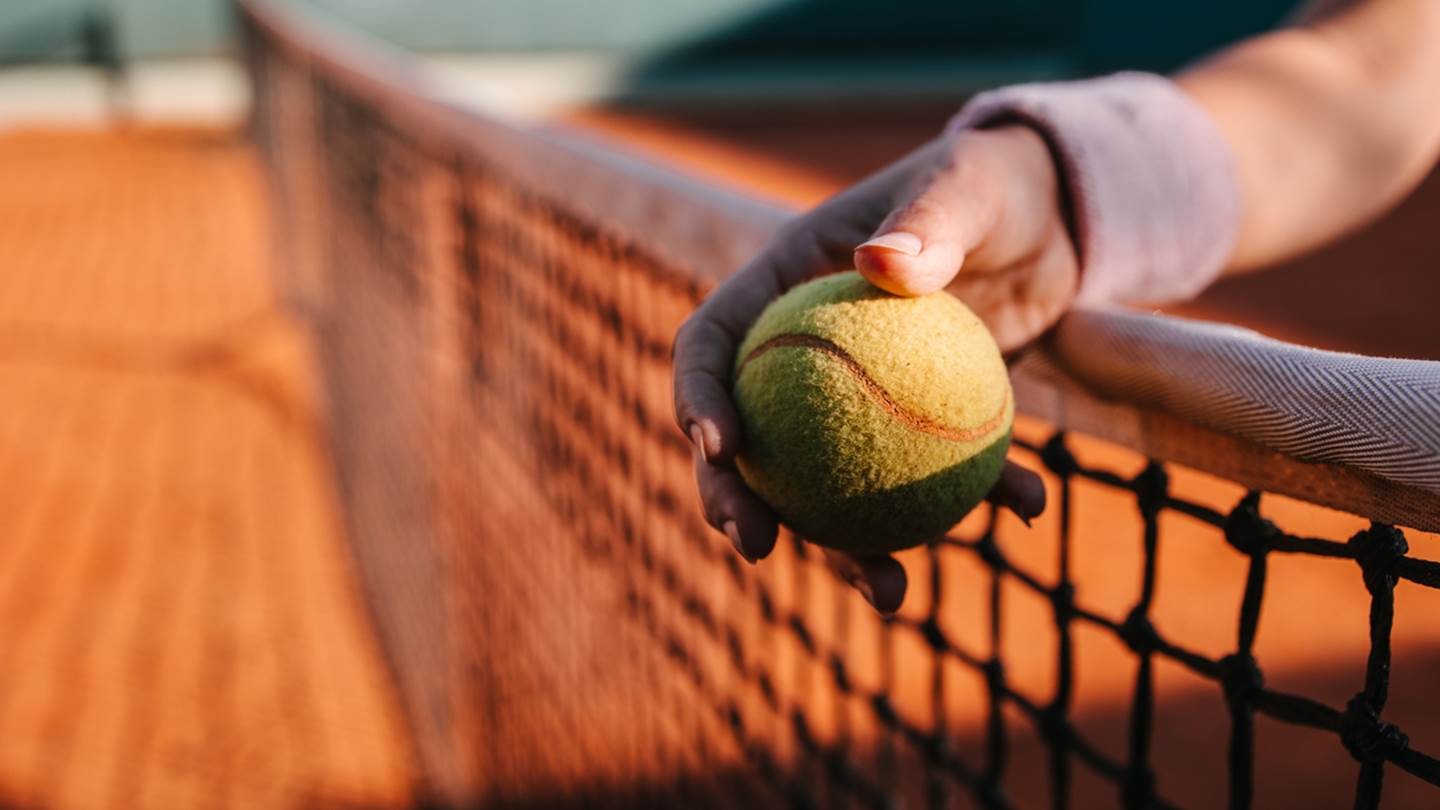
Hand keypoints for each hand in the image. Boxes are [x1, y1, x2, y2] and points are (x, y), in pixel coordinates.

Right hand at [673, 125, 1075, 612]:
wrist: (1061, 214)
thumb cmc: (997, 181)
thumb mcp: (969, 187)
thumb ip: (927, 222)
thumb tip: (876, 263)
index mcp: (786, 283)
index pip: (714, 340)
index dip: (699, 396)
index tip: (719, 448)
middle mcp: (807, 350)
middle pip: (750, 435)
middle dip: (736, 499)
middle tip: (754, 546)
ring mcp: (859, 396)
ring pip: (830, 481)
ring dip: (848, 546)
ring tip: (889, 593)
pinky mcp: (919, 423)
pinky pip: (930, 474)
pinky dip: (975, 501)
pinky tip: (1026, 511)